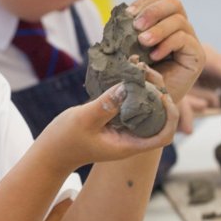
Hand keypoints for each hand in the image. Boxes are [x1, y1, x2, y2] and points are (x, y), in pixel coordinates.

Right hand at [37, 80, 178, 171]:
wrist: (50, 152)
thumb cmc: (64, 141)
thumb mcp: (84, 119)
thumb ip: (107, 104)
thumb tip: (129, 85)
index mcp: (128, 145)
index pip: (165, 135)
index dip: (170, 115)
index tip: (160, 95)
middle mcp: (130, 138)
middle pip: (159, 118)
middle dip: (159, 94)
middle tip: (148, 73)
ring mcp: (122, 130)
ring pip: (145, 109)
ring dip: (146, 89)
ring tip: (138, 68)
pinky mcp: (113, 121)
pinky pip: (130, 105)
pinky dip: (131, 90)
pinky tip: (125, 74)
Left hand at [126, 0, 204, 103]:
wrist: (140, 105)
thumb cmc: (128, 78)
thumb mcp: (122, 50)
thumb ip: (124, 32)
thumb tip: (120, 14)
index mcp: (160, 23)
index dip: (145, 2)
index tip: (127, 15)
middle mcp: (178, 30)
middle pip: (174, 3)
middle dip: (154, 11)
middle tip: (136, 25)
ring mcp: (189, 43)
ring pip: (179, 21)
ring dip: (159, 29)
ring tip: (142, 42)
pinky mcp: (196, 57)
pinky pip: (185, 39)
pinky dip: (168, 43)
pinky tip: (154, 56)